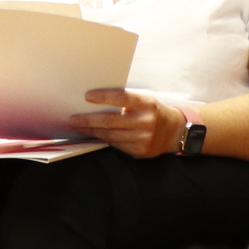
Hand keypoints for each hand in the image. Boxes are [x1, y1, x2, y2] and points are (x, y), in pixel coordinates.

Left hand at [68, 88, 187, 159]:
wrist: (174, 132)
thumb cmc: (153, 112)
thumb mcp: (145, 100)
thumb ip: (126, 101)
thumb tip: (97, 101)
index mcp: (146, 104)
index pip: (122, 98)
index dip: (104, 97)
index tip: (87, 96)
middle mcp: (145, 122)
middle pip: (111, 121)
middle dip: (89, 120)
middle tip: (74, 118)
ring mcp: (143, 138)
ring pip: (111, 135)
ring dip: (93, 131)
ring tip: (79, 126)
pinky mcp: (140, 151)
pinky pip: (117, 145)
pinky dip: (104, 139)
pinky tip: (95, 134)